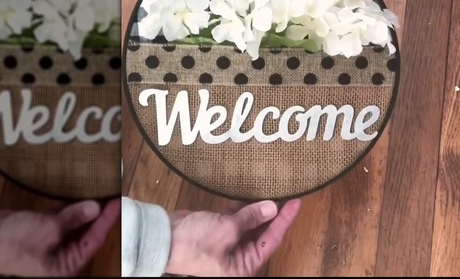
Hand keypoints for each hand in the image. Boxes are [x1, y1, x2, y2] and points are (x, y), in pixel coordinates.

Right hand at [0, 199, 119, 276]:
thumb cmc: (15, 243)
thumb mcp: (50, 229)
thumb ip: (75, 217)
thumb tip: (95, 208)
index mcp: (66, 267)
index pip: (94, 240)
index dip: (107, 220)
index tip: (116, 203)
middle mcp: (60, 259)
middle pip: (85, 234)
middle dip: (95, 215)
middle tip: (107, 196)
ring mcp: (50, 246)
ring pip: (73, 225)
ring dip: (81, 209)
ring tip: (94, 192)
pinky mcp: (40, 233)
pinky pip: (59, 220)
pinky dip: (65, 208)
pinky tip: (73, 194)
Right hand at [165, 199, 301, 276]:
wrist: (162, 239)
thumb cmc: (193, 244)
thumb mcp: (228, 229)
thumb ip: (252, 217)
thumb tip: (271, 207)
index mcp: (243, 267)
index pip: (272, 240)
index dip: (285, 220)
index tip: (296, 203)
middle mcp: (238, 259)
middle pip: (262, 233)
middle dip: (272, 215)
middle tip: (287, 195)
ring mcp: (227, 245)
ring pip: (249, 225)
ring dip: (257, 209)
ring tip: (271, 191)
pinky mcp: (216, 232)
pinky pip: (235, 219)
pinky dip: (241, 208)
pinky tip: (249, 194)